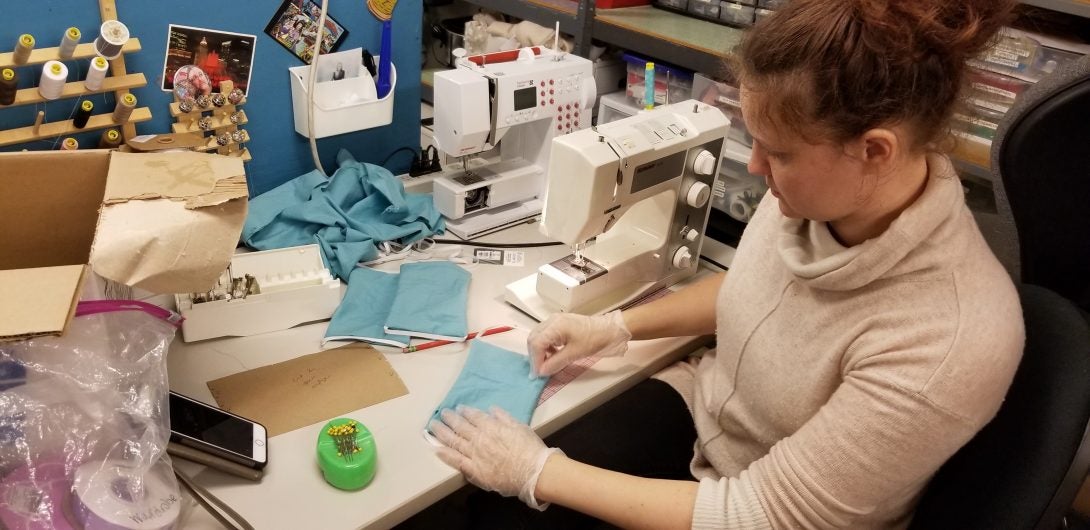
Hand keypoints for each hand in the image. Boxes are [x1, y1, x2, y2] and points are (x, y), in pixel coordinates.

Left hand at [430, 406, 560, 509]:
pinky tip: (436, 449)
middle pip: (460, 427)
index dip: (465, 411)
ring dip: (442, 433)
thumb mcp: (520, 427)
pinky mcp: (474, 470)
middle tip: (442, 413)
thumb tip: (491, 409)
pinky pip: (456, 461)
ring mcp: (475, 455)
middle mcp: (480, 439)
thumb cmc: (530, 449)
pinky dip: (445, 455)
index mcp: (492, 427)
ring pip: (454, 441)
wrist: (533, 472)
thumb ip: (504, 417)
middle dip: (450, 419)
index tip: (458, 408)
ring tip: (433, 426)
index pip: (474, 417)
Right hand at [528, 310, 630, 376]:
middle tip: (539, 370)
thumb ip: (555, 363)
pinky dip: (546, 346)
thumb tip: (541, 372)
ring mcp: (555, 321)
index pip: (536, 343)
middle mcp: (552, 321)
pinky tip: (553, 355)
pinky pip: (546, 335)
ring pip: (538, 337)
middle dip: (535, 356)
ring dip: (540, 351)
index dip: (535, 360)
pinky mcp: (559, 324)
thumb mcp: (574, 354)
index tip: (537, 374)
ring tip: (547, 364)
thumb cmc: (594, 339)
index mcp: (555, 325)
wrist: (609, 329)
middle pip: (534, 338)